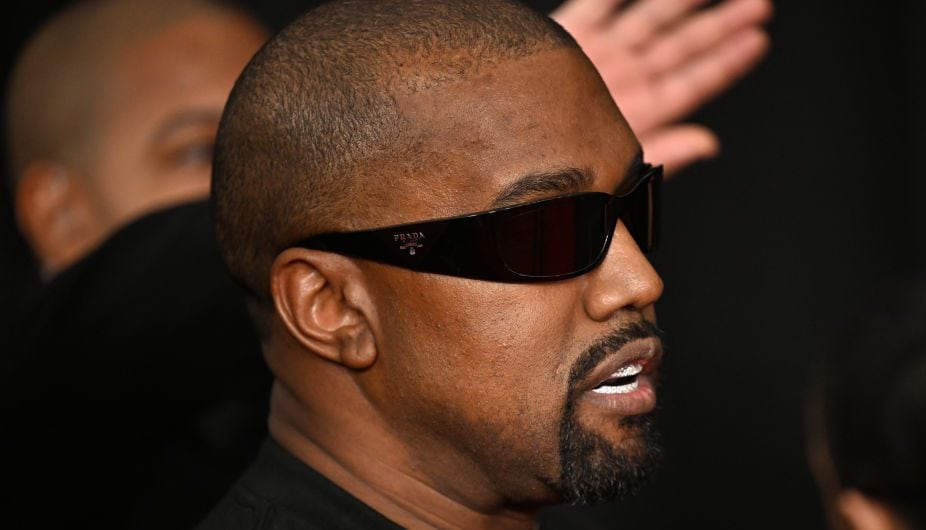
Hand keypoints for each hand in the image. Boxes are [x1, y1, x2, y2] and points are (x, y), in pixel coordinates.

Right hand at [552, 0, 772, 175]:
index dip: (725, 61)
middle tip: (758, 6)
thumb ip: (664, 154)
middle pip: (680, 46)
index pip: (692, 83)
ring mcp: (599, 54)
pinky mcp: (570, 34)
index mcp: (639, 112)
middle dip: (719, 25)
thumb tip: (711, 142)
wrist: (499, 144)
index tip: (758, 40)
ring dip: (683, 1)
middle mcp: (624, 78)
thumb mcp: (614, 170)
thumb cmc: (550, 170)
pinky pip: (601, 3)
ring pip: (649, 18)